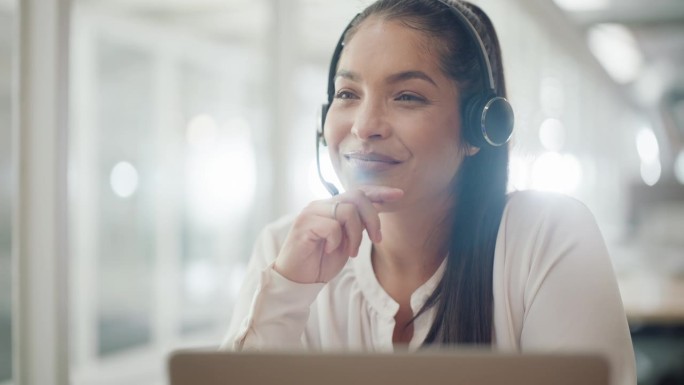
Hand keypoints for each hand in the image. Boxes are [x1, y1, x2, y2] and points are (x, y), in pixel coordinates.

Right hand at [273, 186, 403, 283]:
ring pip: (347, 211)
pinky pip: (332, 226)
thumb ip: (357, 225)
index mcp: (332, 206)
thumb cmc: (321, 261)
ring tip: (350, 252)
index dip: (379, 191)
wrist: (298, 280)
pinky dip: (336, 241)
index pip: (358, 191)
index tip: (399, 194)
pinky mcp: (303, 224)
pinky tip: (329, 250)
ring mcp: (311, 212)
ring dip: (356, 235)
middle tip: (376, 240)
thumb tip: (376, 213)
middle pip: (357, 196)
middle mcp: (321, 204)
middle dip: (373, 219)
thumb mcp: (346, 242)